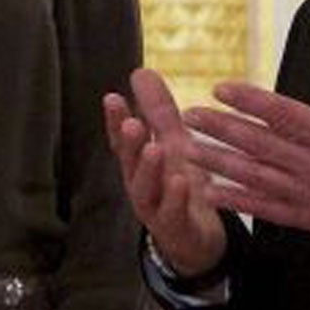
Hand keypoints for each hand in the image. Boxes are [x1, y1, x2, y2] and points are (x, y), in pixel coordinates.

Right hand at [104, 69, 226, 277]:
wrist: (197, 238)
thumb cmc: (179, 186)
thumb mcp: (172, 143)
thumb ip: (157, 110)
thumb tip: (139, 70)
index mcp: (138, 164)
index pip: (121, 140)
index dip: (115, 122)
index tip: (112, 98)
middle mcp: (140, 185)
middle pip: (129, 164)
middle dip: (129, 144)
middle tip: (132, 124)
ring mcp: (155, 209)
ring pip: (144, 190)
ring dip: (148, 170)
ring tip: (155, 150)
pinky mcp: (174, 228)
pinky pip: (172, 214)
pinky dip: (175, 199)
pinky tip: (181, 182)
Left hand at [184, 37, 309, 251]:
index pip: (281, 112)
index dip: (248, 99)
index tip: (221, 88)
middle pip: (257, 143)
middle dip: (220, 128)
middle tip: (189, 116)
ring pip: (254, 176)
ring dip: (218, 163)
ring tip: (189, 151)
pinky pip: (268, 210)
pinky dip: (239, 203)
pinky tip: (214, 195)